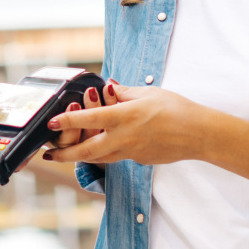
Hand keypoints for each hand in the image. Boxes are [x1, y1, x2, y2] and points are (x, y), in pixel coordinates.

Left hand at [43, 85, 248, 195]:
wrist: (198, 133)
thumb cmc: (176, 109)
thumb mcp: (148, 93)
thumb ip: (124, 93)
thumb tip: (109, 88)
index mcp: (124, 117)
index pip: (90, 119)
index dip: (68, 121)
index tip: (52, 123)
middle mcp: (124, 137)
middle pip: (87, 150)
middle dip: (65, 153)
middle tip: (49, 153)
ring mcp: (131, 152)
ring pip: (99, 158)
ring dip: (80, 157)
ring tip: (66, 155)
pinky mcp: (139, 160)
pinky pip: (117, 157)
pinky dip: (104, 154)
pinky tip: (100, 149)